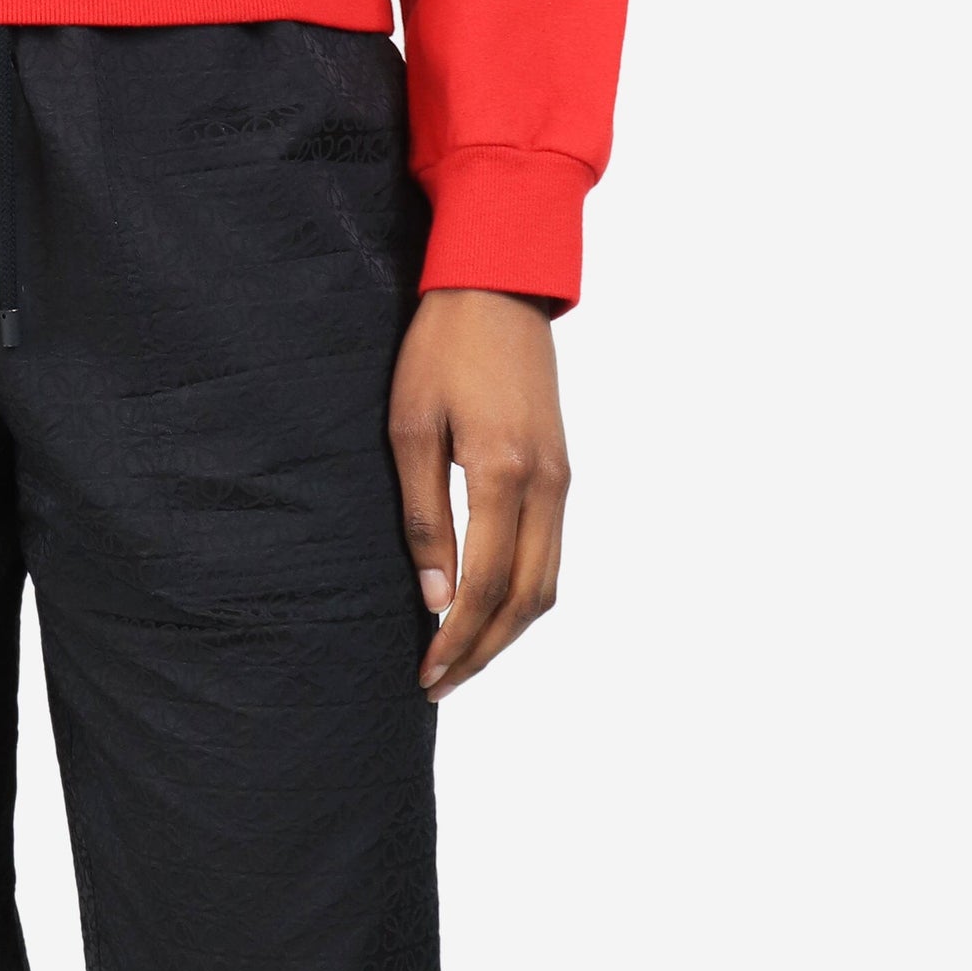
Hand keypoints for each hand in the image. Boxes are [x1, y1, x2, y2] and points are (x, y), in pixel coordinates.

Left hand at [389, 288, 568, 700]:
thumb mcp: (410, 426)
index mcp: (503, 472)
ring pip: (549, 583)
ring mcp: (561, 477)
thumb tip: (434, 595)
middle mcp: (545, 483)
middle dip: (483, 650)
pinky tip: (491, 607)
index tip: (426, 672)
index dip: (457, 638)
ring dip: (509, 630)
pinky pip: (553, 552)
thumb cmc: (440, 349)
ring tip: (462, 658)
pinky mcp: (561, 469)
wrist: (496, 287)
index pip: (487, 585)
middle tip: (439, 683)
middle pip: (528, 599)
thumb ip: (425, 513)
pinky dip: (526, 594)